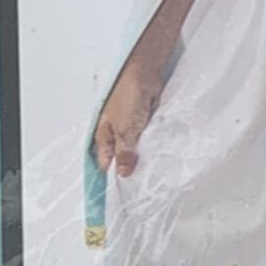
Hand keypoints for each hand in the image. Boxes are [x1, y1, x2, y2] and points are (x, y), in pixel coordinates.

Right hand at [96, 55, 163, 179]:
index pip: (105, 162)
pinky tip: (161, 152)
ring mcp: (131, 127)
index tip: (125, 191)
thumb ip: (124, 153)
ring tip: (154, 170)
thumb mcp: (125, 130)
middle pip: (122, 157)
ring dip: (145, 155)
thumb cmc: (127, 95)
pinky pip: (149, 139)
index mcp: (104, 136)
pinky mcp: (145, 122)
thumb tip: (123, 173)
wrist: (145, 74)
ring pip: (137, 149)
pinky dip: (154, 144)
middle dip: (132, 167)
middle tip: (142, 183)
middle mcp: (116, 133)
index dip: (113, 176)